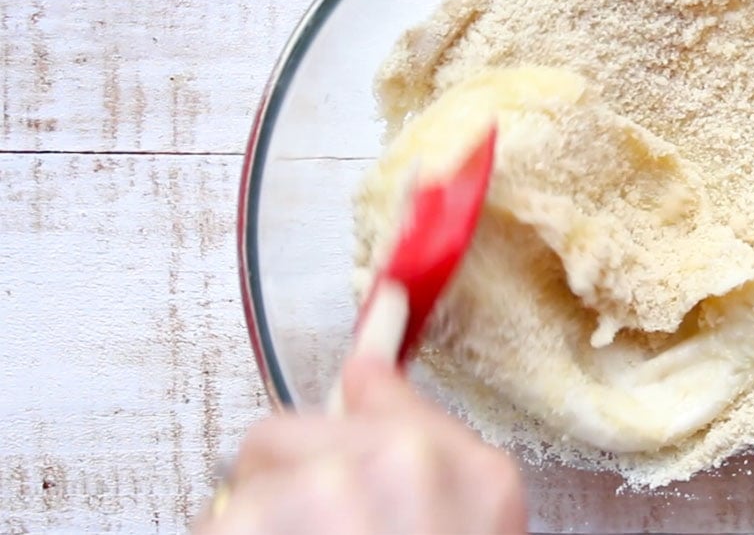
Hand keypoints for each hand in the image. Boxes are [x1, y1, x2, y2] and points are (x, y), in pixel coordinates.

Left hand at [194, 357, 525, 533]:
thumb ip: (429, 444)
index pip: (384, 387)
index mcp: (465, 472)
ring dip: (260, 531)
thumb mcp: (478, 526)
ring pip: (244, 487)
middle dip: (292, 482)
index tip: (384, 299)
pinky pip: (217, 524)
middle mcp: (394, 470)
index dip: (370, 353)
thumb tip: (373, 367)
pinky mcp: (249, 530)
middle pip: (287, 434)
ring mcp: (319, 501)